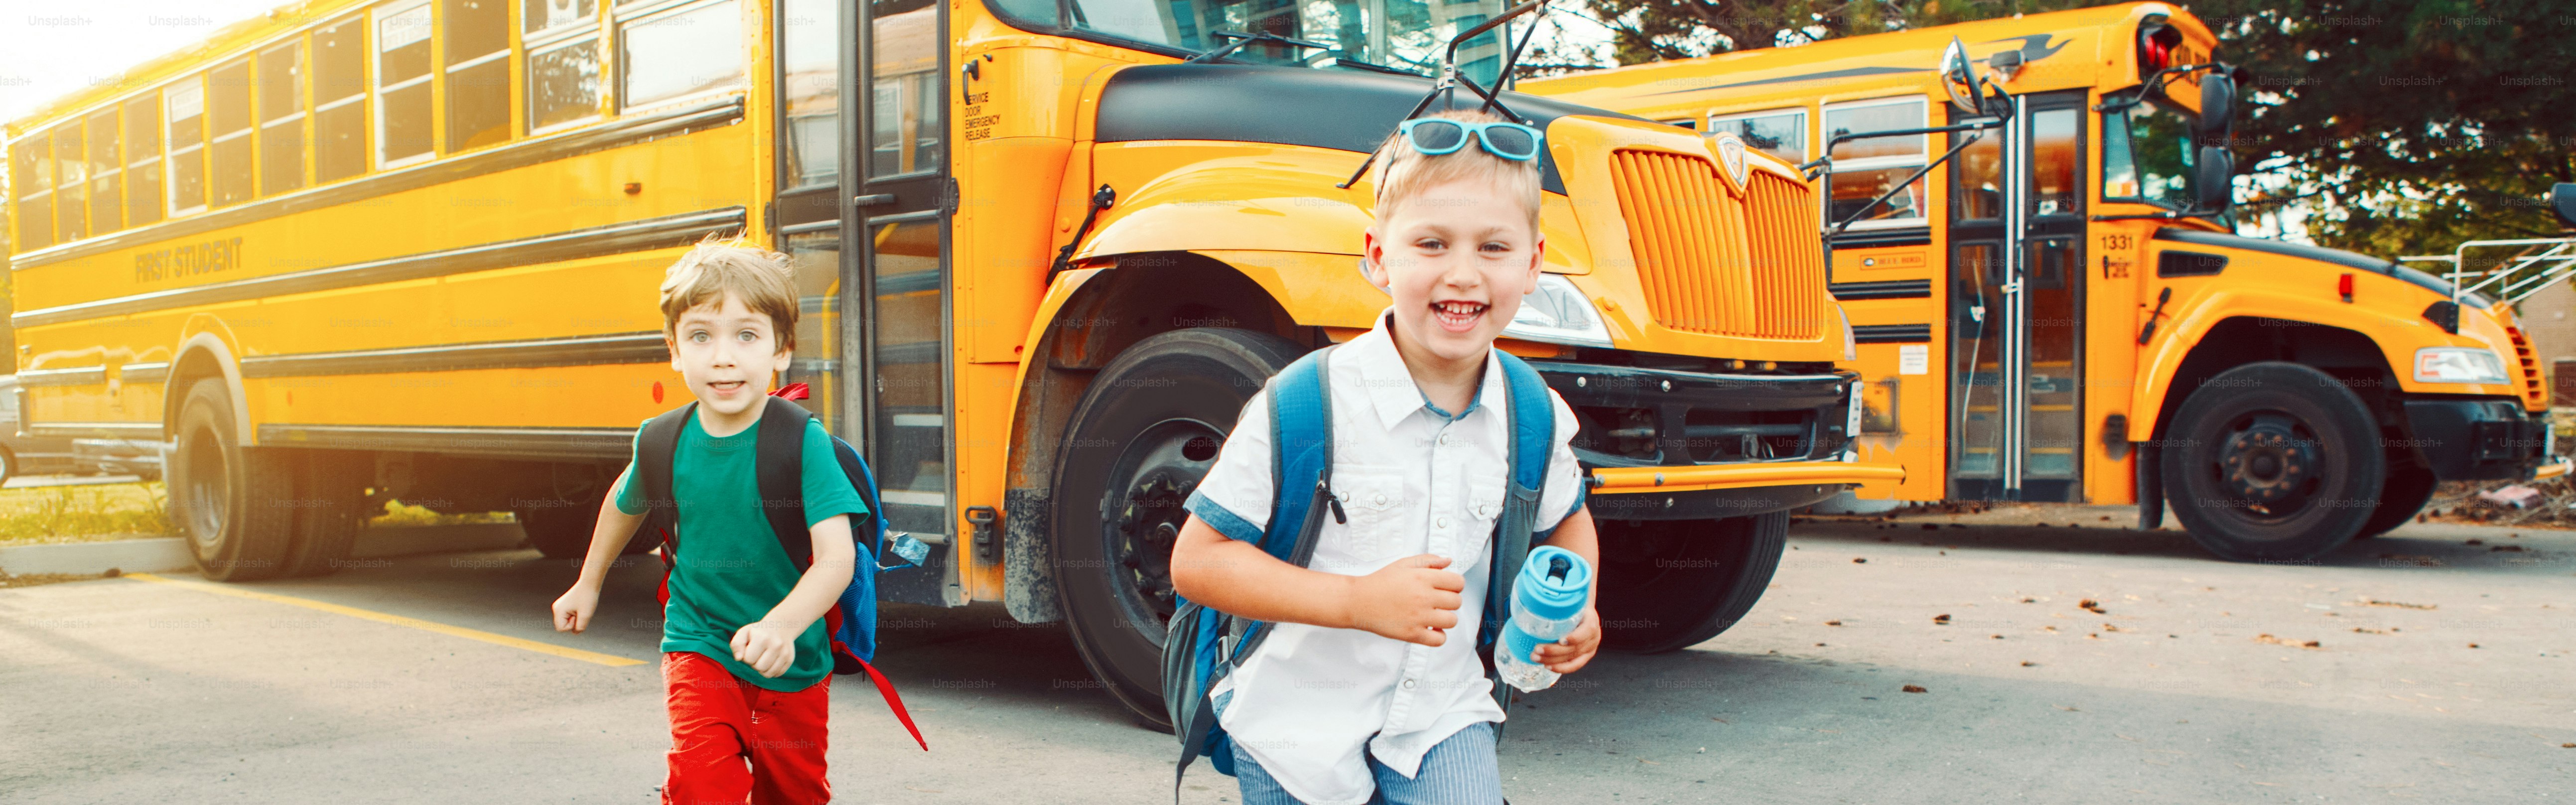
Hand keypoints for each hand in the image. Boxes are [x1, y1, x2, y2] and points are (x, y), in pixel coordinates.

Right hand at [551, 583, 599, 632]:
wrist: (590, 584)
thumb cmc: (588, 598)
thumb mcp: (586, 615)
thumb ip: (580, 627)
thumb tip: (575, 632)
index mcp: (559, 610)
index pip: (561, 628)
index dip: (571, 625)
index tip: (578, 615)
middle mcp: (556, 608)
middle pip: (562, 626)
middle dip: (573, 623)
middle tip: (580, 612)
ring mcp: (560, 606)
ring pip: (566, 621)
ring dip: (575, 619)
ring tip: (581, 609)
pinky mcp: (564, 605)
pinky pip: (569, 616)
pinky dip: (576, 615)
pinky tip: (580, 608)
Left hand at [730, 619, 797, 677]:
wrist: (780, 626)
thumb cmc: (757, 632)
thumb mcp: (744, 633)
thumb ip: (736, 645)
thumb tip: (739, 658)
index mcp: (762, 638)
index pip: (749, 659)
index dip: (746, 657)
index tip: (750, 649)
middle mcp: (776, 645)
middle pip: (759, 668)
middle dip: (754, 664)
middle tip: (757, 655)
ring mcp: (785, 652)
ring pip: (769, 674)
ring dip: (762, 669)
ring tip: (763, 658)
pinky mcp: (790, 659)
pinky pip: (777, 674)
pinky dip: (771, 670)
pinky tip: (771, 661)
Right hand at [1346, 554, 1465, 646]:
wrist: (1358, 601)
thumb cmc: (1380, 582)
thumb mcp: (1404, 564)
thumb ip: (1428, 560)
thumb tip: (1449, 561)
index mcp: (1423, 577)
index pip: (1458, 583)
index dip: (1455, 585)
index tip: (1447, 588)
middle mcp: (1424, 597)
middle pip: (1457, 602)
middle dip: (1451, 601)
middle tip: (1438, 601)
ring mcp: (1419, 617)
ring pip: (1452, 621)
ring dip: (1446, 618)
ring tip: (1434, 615)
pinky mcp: (1412, 634)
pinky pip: (1439, 640)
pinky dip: (1438, 636)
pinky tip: (1430, 628)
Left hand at [1532, 605, 1599, 673]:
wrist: (1583, 612)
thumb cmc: (1572, 606)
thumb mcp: (1570, 602)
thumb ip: (1557, 602)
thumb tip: (1533, 597)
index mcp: (1591, 620)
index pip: (1587, 630)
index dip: (1575, 637)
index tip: (1560, 639)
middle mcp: (1594, 636)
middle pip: (1575, 647)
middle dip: (1554, 651)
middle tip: (1536, 649)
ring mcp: (1591, 648)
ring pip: (1572, 658)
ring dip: (1553, 661)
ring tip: (1536, 657)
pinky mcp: (1586, 656)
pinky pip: (1574, 665)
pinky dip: (1561, 668)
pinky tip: (1548, 666)